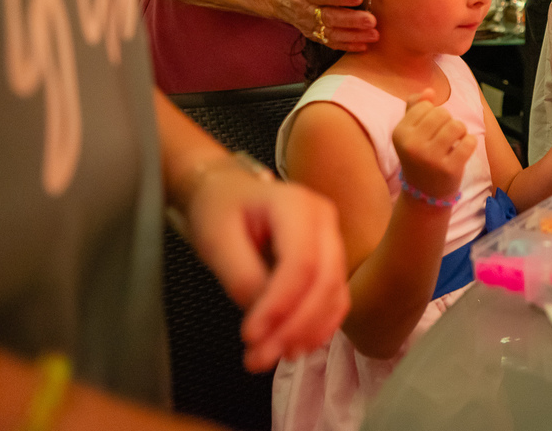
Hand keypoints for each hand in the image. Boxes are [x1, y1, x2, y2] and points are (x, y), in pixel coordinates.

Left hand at [182, 167, 350, 371]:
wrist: (229, 193)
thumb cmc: (219, 209)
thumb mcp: (216, 239)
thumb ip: (241, 276)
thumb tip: (264, 319)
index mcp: (296, 204)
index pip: (300, 261)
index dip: (279, 304)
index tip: (249, 335)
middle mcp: (325, 219)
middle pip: (324, 280)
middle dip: (294, 326)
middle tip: (259, 357)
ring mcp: (333, 239)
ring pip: (334, 294)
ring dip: (306, 333)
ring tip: (269, 356)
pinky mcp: (332, 261)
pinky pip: (335, 299)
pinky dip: (317, 327)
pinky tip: (292, 345)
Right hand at [269, 0, 378, 50]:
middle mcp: (305, 9)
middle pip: (329, 17)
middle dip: (352, 20)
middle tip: (372, 20)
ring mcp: (309, 25)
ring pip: (332, 33)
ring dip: (354, 36)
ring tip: (374, 35)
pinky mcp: (313, 35)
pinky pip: (330, 43)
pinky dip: (347, 46)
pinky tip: (364, 45)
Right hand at [392, 89, 476, 201]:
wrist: (424, 194)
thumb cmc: (419, 157)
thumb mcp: (409, 133)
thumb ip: (415, 107)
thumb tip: (429, 91)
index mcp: (399, 133)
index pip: (425, 106)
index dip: (432, 114)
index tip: (429, 130)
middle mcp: (412, 145)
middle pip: (442, 113)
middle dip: (447, 121)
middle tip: (443, 137)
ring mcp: (431, 158)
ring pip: (456, 125)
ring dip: (459, 131)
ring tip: (454, 142)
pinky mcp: (449, 168)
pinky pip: (469, 141)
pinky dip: (469, 143)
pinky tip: (462, 151)